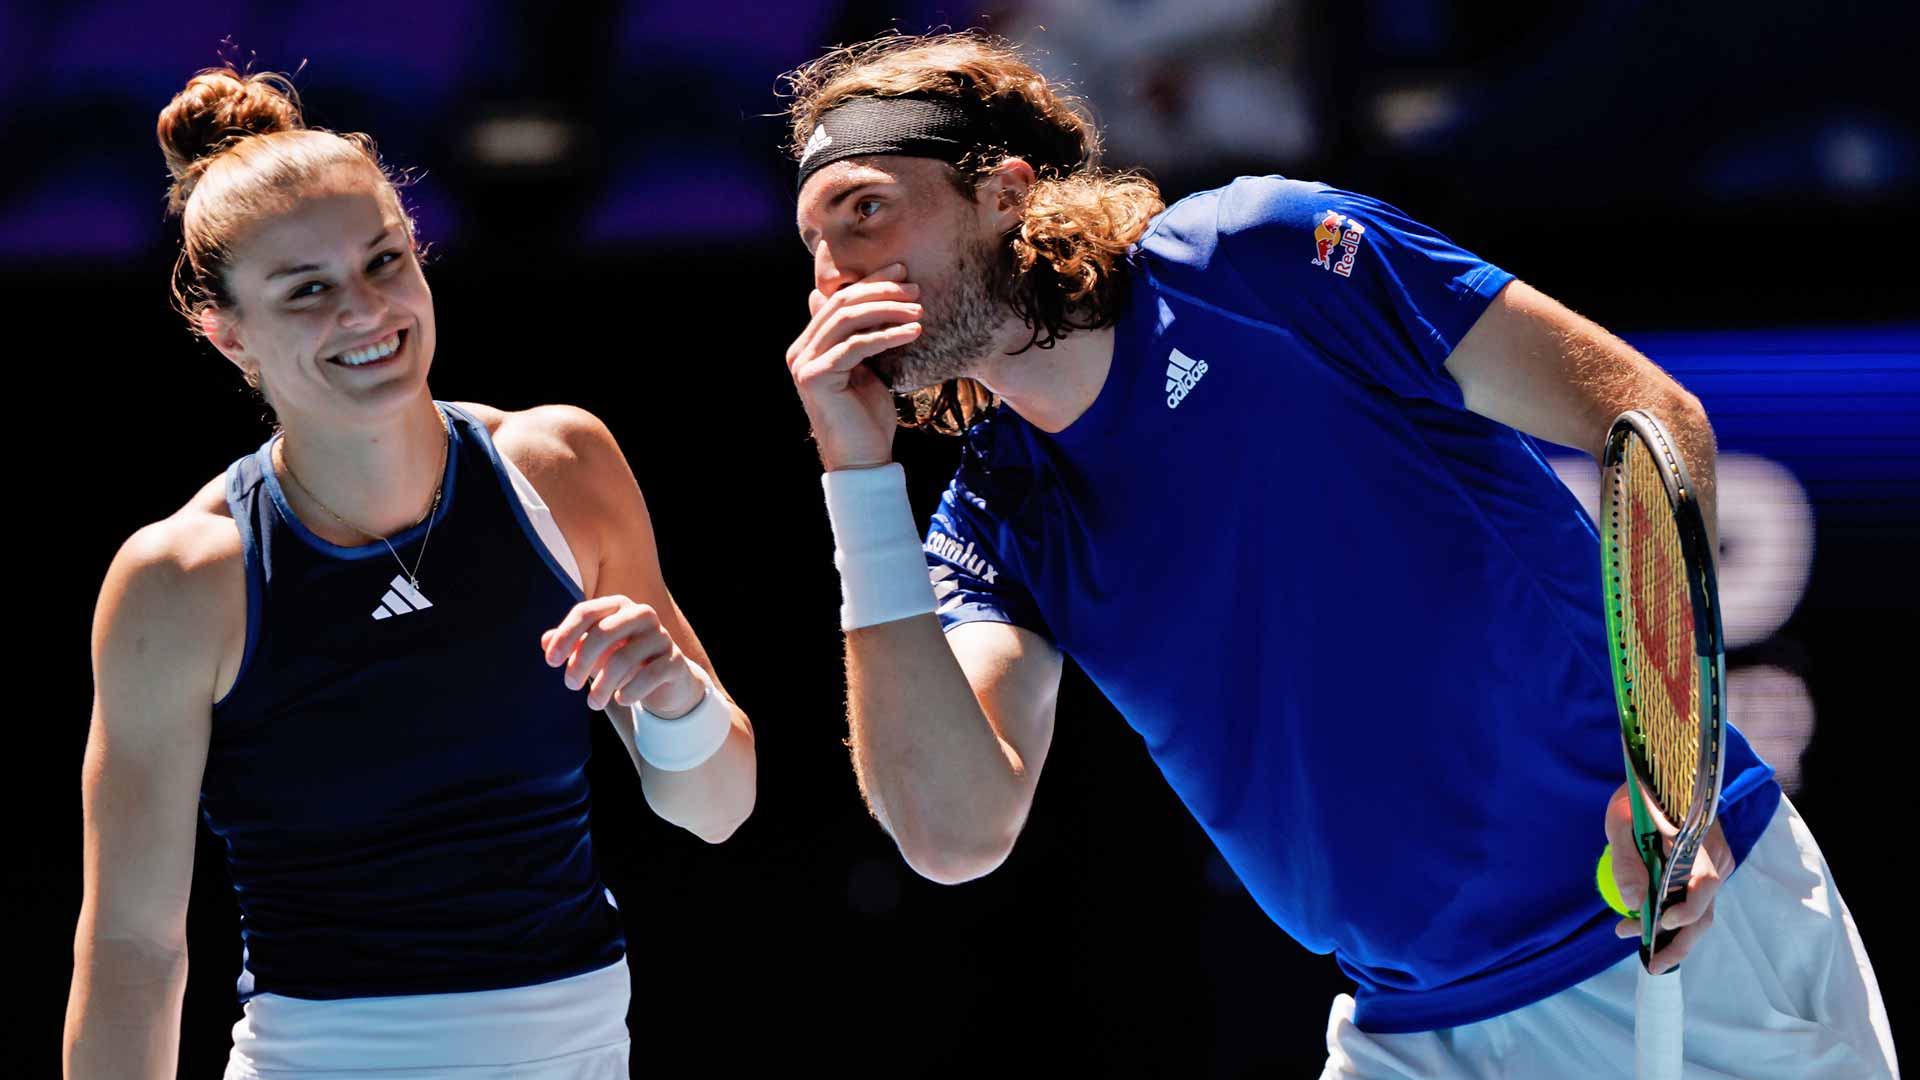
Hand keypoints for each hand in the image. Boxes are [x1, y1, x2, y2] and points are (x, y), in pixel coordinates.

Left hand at [541, 596, 703, 717]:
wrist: (665, 678)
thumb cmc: (622, 658)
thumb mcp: (594, 651)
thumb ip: (571, 643)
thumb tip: (545, 642)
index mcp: (618, 606)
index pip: (585, 612)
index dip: (565, 636)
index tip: (550, 662)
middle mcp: (642, 614)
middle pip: (603, 633)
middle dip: (581, 662)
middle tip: (570, 685)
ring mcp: (662, 636)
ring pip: (623, 658)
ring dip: (602, 686)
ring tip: (593, 704)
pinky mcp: (675, 661)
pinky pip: (648, 676)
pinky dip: (629, 691)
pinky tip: (620, 700)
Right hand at [783, 262, 922, 470]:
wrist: (863, 460)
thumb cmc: (869, 417)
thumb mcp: (868, 369)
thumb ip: (864, 338)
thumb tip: (870, 302)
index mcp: (810, 345)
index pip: (839, 301)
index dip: (871, 282)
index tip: (903, 273)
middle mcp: (800, 350)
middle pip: (842, 305)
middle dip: (881, 291)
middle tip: (915, 289)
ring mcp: (804, 363)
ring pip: (847, 320)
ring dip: (887, 310)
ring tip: (919, 310)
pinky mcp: (815, 376)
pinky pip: (856, 346)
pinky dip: (887, 335)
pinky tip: (914, 332)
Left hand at [1604, 782, 1732, 973]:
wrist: (1663, 773)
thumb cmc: (1639, 794)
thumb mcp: (1622, 818)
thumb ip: (1626, 859)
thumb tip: (1630, 902)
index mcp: (1698, 841)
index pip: (1704, 884)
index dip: (1686, 910)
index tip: (1658, 922)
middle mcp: (1715, 856)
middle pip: (1705, 910)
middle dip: (1679, 941)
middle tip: (1651, 963)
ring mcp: (1715, 865)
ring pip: (1701, 910)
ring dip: (1674, 934)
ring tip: (1644, 949)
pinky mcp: (1709, 870)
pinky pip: (1696, 900)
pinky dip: (1675, 918)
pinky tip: (1650, 925)